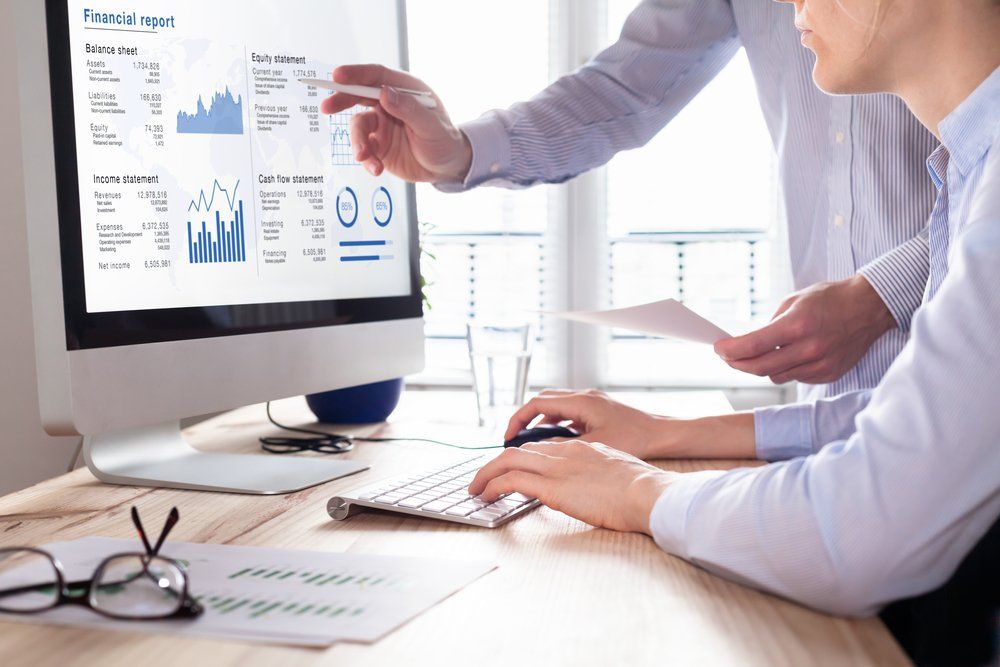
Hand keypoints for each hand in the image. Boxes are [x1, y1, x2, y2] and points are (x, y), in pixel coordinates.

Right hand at [319, 64, 472, 182]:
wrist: (446, 168)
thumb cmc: (444, 141)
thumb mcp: (432, 126)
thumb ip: (409, 109)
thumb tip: (385, 93)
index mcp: (405, 90)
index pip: (377, 76)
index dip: (356, 74)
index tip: (338, 76)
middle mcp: (390, 104)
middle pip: (359, 95)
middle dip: (341, 100)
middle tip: (327, 107)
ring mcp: (381, 124)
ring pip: (358, 127)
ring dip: (358, 143)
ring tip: (365, 158)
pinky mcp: (377, 145)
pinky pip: (363, 149)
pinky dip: (366, 159)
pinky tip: (376, 169)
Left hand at [468, 441, 675, 533]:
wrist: (648, 493)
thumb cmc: (642, 491)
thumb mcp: (616, 473)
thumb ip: (597, 474)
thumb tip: (591, 486)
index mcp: (582, 449)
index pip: (542, 448)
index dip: (522, 459)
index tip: (511, 470)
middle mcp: (565, 452)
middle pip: (520, 451)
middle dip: (496, 464)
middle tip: (483, 478)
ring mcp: (557, 467)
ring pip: (508, 461)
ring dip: (487, 474)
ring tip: (476, 489)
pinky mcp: (551, 486)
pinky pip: (511, 480)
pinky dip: (493, 486)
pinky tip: (486, 496)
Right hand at [505, 389, 665, 459]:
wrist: (663, 434)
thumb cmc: (636, 439)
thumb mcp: (594, 446)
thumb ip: (564, 447)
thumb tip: (539, 451)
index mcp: (581, 402)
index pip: (537, 403)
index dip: (518, 419)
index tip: (508, 436)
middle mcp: (584, 396)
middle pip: (543, 401)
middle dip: (525, 419)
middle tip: (514, 439)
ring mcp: (592, 402)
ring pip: (556, 406)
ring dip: (541, 422)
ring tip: (531, 443)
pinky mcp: (598, 410)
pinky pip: (569, 412)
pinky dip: (557, 424)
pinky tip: (557, 442)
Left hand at [714, 275, 895, 384]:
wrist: (869, 308)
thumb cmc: (830, 299)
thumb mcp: (794, 301)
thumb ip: (770, 325)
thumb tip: (748, 343)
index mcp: (797, 325)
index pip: (753, 346)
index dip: (730, 350)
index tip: (718, 348)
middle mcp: (809, 348)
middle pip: (760, 368)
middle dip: (737, 364)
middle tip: (727, 357)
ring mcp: (820, 364)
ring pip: (776, 376)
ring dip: (762, 367)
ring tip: (759, 353)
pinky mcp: (829, 374)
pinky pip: (796, 377)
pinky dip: (786, 369)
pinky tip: (789, 355)